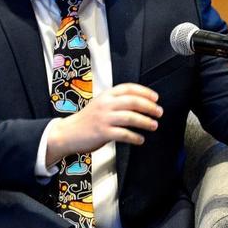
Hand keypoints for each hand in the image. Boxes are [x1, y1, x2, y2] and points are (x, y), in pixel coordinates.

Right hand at [45, 82, 161, 165]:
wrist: (68, 133)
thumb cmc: (87, 120)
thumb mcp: (101, 104)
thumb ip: (117, 102)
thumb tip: (142, 104)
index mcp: (106, 95)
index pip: (129, 88)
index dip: (145, 92)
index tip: (155, 98)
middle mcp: (105, 105)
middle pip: (133, 102)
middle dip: (150, 107)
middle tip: (159, 112)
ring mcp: (104, 118)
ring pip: (130, 117)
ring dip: (145, 122)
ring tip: (153, 125)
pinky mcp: (102, 132)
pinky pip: (123, 134)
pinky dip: (135, 137)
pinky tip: (140, 139)